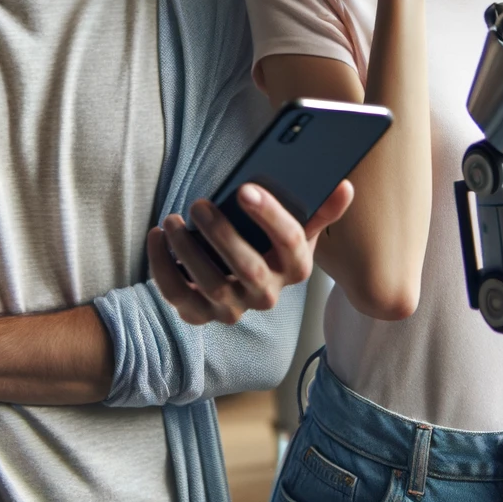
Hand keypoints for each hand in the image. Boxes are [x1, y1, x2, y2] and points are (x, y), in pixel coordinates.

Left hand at [147, 180, 353, 324]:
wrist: (238, 281)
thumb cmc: (268, 245)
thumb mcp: (297, 229)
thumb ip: (319, 210)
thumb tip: (346, 186)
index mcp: (296, 267)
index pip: (292, 243)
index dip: (271, 216)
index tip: (246, 188)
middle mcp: (268, 294)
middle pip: (249, 268)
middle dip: (223, 235)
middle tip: (199, 204)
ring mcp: (233, 309)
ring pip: (211, 284)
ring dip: (187, 250)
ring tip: (172, 220)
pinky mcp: (200, 315)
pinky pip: (178, 296)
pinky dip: (161, 267)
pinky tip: (156, 236)